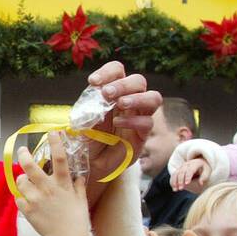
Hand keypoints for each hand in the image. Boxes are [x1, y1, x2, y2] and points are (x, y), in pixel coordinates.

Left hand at [15, 134, 90, 235]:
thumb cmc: (77, 221)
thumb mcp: (82, 200)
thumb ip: (78, 186)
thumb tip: (78, 177)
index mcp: (63, 184)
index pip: (59, 158)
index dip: (55, 142)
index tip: (52, 132)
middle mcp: (47, 188)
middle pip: (29, 165)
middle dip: (23, 155)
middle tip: (22, 151)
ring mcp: (35, 199)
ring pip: (20, 181)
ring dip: (22, 180)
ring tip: (27, 184)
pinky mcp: (27, 210)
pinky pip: (18, 198)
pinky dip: (21, 198)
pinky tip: (28, 201)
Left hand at [83, 62, 160, 208]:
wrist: (90, 163)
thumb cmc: (88, 138)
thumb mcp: (83, 119)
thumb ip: (90, 106)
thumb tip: (98, 94)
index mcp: (114, 92)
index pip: (118, 71)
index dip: (108, 72)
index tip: (93, 82)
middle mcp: (130, 100)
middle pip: (138, 81)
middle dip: (123, 84)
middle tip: (107, 93)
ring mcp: (139, 117)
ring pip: (153, 98)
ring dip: (137, 98)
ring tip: (120, 104)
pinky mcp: (143, 135)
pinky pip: (147, 123)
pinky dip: (133, 121)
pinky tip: (118, 123)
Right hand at [171, 159, 210, 194]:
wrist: (200, 163)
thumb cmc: (205, 169)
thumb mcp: (207, 171)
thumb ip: (204, 177)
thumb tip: (201, 183)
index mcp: (195, 163)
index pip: (190, 170)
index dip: (188, 177)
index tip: (187, 184)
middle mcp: (187, 164)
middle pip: (181, 172)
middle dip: (180, 180)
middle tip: (181, 188)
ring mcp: (182, 167)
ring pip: (175, 173)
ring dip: (174, 182)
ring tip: (176, 189)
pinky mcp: (178, 170)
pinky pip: (173, 175)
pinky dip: (172, 182)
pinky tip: (174, 188)